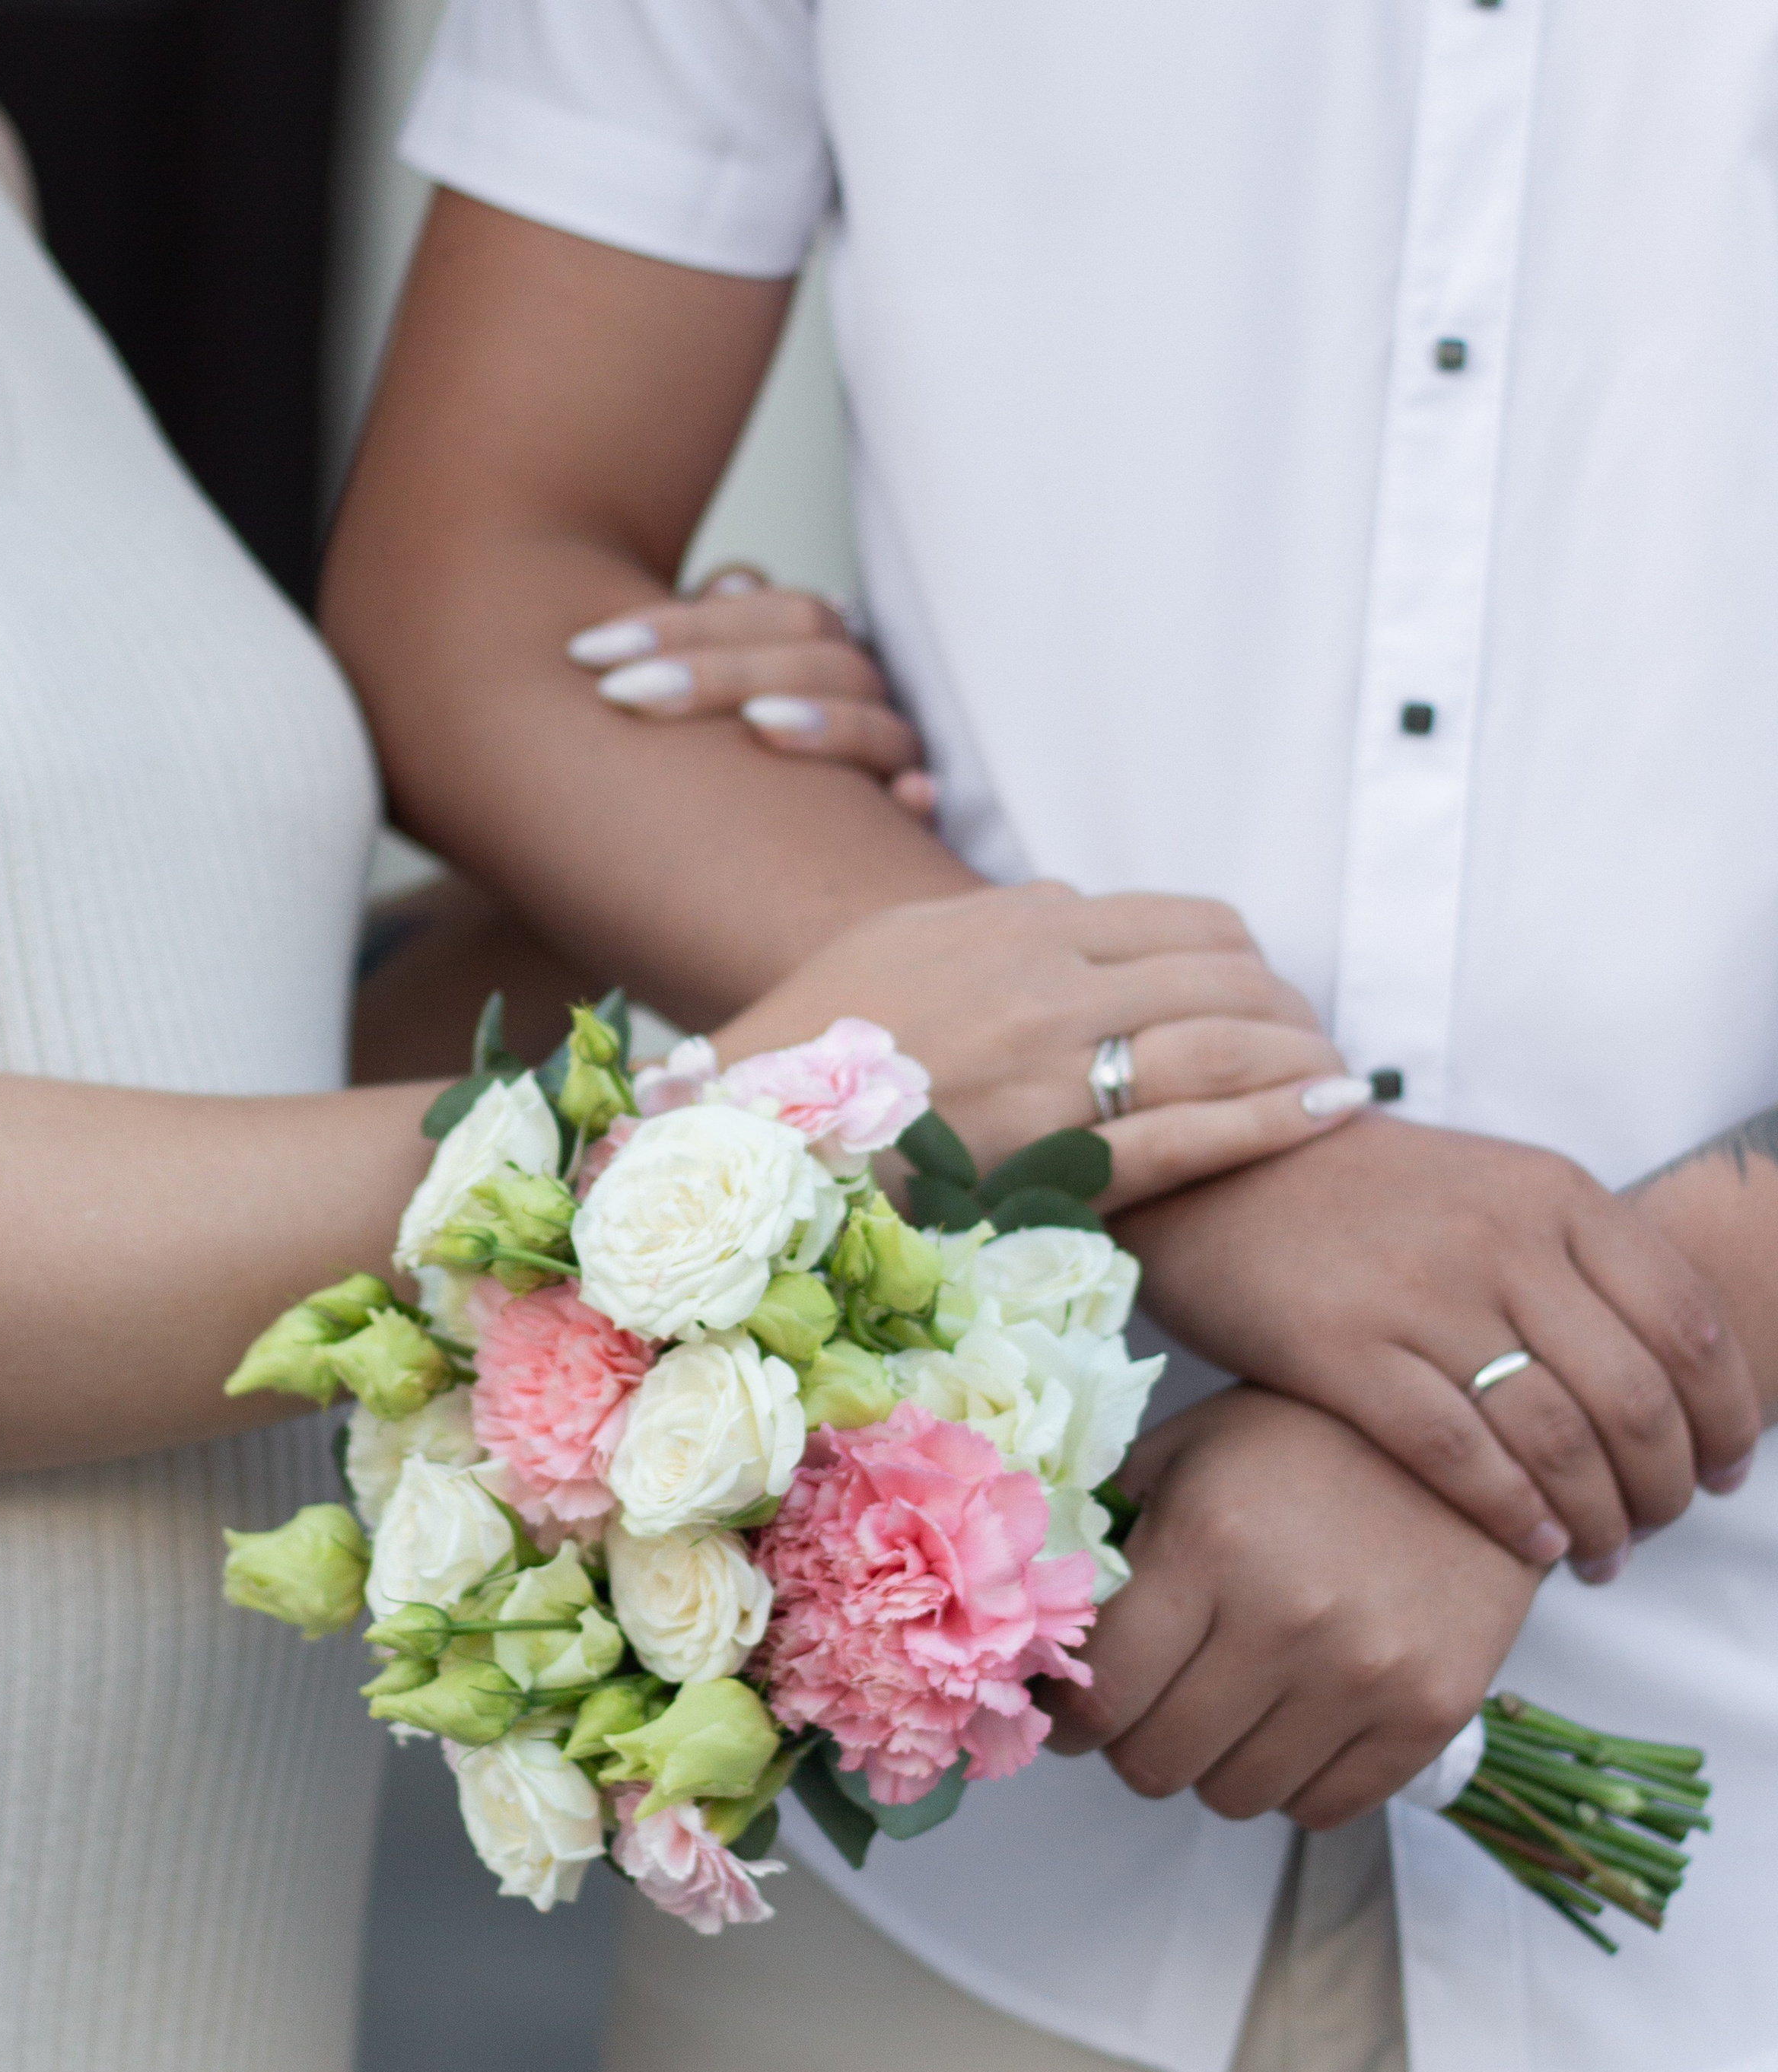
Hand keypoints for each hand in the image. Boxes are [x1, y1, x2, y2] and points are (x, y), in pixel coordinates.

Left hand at [567, 567, 938, 813]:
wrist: (744, 913)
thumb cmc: (700, 800)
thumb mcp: (691, 723)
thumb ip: (704, 648)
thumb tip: (730, 578)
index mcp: (816, 667)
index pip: (781, 614)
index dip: (689, 622)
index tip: (592, 651)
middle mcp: (862, 709)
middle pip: (821, 660)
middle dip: (721, 671)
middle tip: (625, 695)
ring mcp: (891, 768)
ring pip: (880, 727)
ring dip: (827, 722)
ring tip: (759, 726)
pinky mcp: (903, 840)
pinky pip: (925, 816)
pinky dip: (916, 804)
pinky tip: (906, 795)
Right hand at [708, 881, 1376, 1209]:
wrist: (736, 1138)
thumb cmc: (806, 1047)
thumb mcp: (896, 947)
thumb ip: (989, 927)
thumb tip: (1060, 910)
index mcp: (1013, 926)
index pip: (1181, 923)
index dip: (1244, 959)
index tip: (1261, 992)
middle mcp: (1044, 984)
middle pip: (1223, 976)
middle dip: (1285, 1007)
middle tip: (1312, 1042)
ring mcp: (1050, 1072)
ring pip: (1225, 1042)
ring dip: (1297, 1058)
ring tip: (1336, 1078)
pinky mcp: (1051, 1161)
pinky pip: (1193, 1130)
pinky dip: (1275, 1117)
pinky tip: (1326, 1111)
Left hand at [1045, 1387, 1541, 1827]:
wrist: (1474, 1439)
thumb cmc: (1306, 1440)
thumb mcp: (1186, 1452)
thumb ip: (1104, 1537)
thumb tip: (1028, 1630)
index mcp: (1208, 1544)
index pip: (1100, 1696)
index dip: (1068, 1719)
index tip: (1071, 1708)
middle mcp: (1286, 1617)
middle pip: (1157, 1762)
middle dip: (1133, 1743)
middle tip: (1146, 1706)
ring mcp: (1367, 1672)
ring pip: (1233, 1796)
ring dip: (1211, 1765)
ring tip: (1223, 1706)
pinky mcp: (1431, 1711)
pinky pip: (1321, 1808)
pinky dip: (1290, 1781)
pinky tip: (1290, 1721)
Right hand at [1124, 1116, 1760, 1573]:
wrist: (1216, 1169)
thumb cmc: (1362, 1197)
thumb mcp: (1493, 1188)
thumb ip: (1578, 1258)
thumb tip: (1671, 1370)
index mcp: (1555, 1193)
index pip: (1687, 1322)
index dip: (1727, 1414)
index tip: (1727, 1469)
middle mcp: (1502, 1240)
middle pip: (1635, 1393)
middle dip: (1667, 1485)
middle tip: (1657, 1528)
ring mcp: (1421, 1294)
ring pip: (1557, 1435)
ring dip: (1598, 1516)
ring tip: (1601, 1557)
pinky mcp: (1342, 1349)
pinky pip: (1457, 1453)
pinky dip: (1512, 1513)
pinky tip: (1533, 1543)